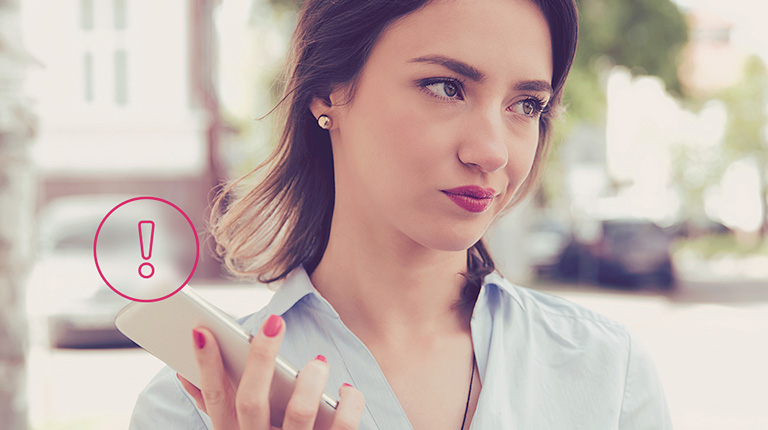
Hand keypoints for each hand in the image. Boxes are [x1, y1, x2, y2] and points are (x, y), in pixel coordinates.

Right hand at [177, 314, 364, 428]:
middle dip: (260, 359)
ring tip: (318, 362)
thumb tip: (184, 373)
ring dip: (309, 380)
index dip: (204, 365)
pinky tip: (347, 390)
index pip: (214, 398)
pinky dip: (349, 404)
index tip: (202, 331)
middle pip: (251, 401)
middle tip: (274, 323)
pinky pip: (343, 427)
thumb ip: (214, 404)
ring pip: (299, 413)